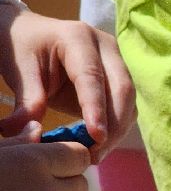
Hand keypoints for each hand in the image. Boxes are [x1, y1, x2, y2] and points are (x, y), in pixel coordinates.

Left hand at [0, 6, 136, 160]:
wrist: (29, 36)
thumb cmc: (22, 48)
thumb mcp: (19, 70)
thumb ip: (27, 101)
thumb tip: (28, 134)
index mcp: (78, 38)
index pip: (93, 76)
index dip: (97, 108)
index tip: (97, 137)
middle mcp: (105, 48)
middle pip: (123, 89)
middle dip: (114, 125)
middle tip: (96, 153)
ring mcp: (116, 63)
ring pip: (129, 101)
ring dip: (118, 131)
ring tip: (96, 154)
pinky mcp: (118, 80)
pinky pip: (125, 108)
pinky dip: (116, 128)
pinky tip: (99, 145)